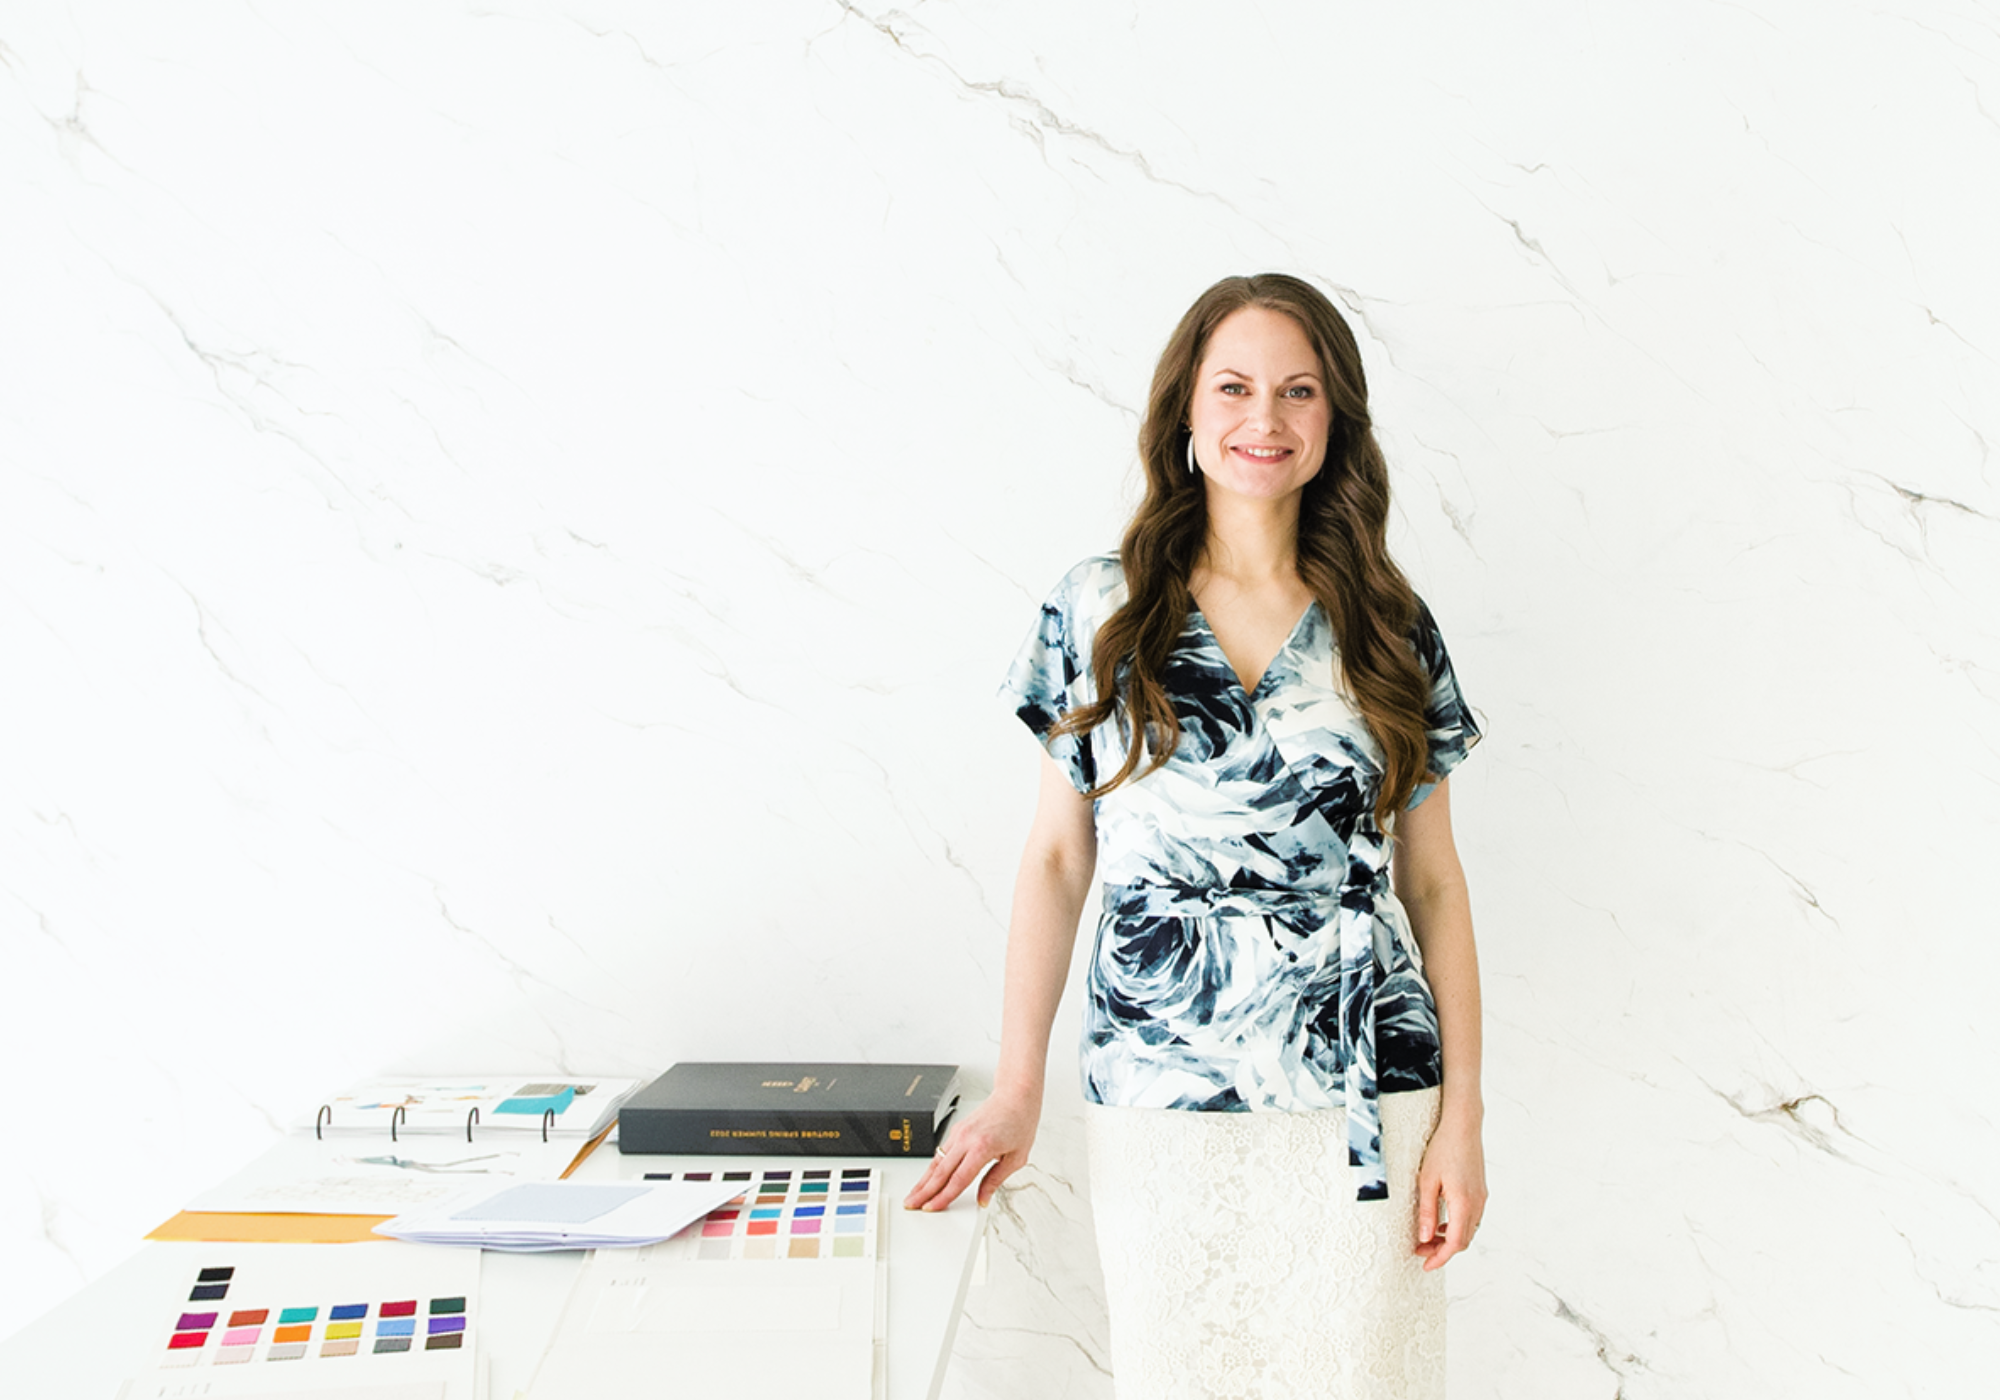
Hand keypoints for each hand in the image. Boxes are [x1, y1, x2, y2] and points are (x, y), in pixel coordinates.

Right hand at [901, 1089, 1040, 1211]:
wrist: (1016, 1095)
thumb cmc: (1020, 1122)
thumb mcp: (1016, 1158)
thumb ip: (995, 1180)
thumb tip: (983, 1199)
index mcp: (982, 1147)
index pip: (958, 1179)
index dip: (943, 1196)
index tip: (932, 1208)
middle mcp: (966, 1139)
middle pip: (940, 1171)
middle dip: (924, 1191)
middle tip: (911, 1204)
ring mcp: (959, 1133)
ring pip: (936, 1161)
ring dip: (924, 1180)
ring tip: (914, 1195)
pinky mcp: (957, 1129)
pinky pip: (941, 1151)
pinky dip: (932, 1167)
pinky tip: (928, 1177)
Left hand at [1413, 1107, 1485, 1270]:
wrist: (1463, 1126)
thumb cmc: (1443, 1149)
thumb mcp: (1427, 1181)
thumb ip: (1428, 1212)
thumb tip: (1425, 1238)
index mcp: (1464, 1204)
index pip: (1455, 1243)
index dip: (1440, 1258)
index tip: (1425, 1265)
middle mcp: (1477, 1204)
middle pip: (1463, 1240)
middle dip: (1442, 1250)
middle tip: (1420, 1251)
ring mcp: (1481, 1197)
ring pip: (1468, 1230)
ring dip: (1449, 1239)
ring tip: (1428, 1238)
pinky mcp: (1480, 1190)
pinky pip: (1471, 1218)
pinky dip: (1457, 1226)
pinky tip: (1442, 1222)